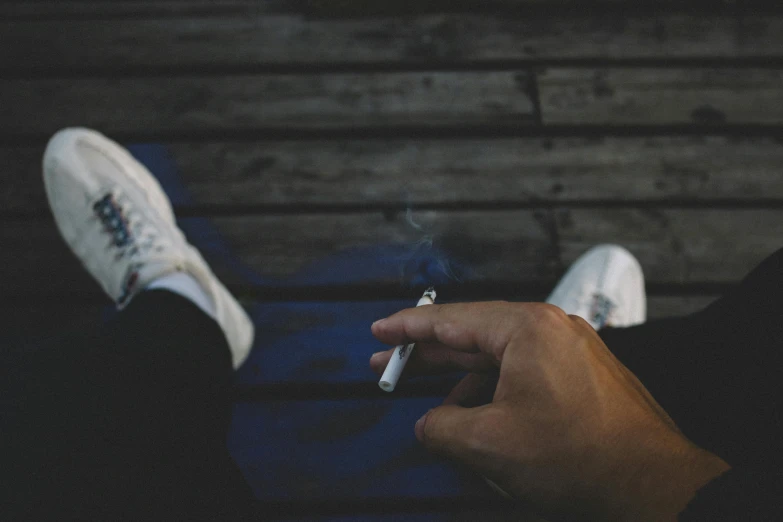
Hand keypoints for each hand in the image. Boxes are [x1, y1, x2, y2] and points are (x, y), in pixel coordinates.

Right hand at [370, 302, 729, 521]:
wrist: (652, 482)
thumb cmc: (580, 456)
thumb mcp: (489, 443)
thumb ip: (443, 427)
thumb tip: (429, 424)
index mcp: (526, 328)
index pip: (452, 319)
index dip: (408, 327)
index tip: (381, 331)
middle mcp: (551, 327)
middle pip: (474, 332)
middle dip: (430, 352)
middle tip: (392, 363)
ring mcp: (570, 348)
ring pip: (500, 354)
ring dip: (463, 376)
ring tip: (435, 401)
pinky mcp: (582, 371)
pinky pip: (524, 369)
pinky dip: (495, 387)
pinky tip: (479, 412)